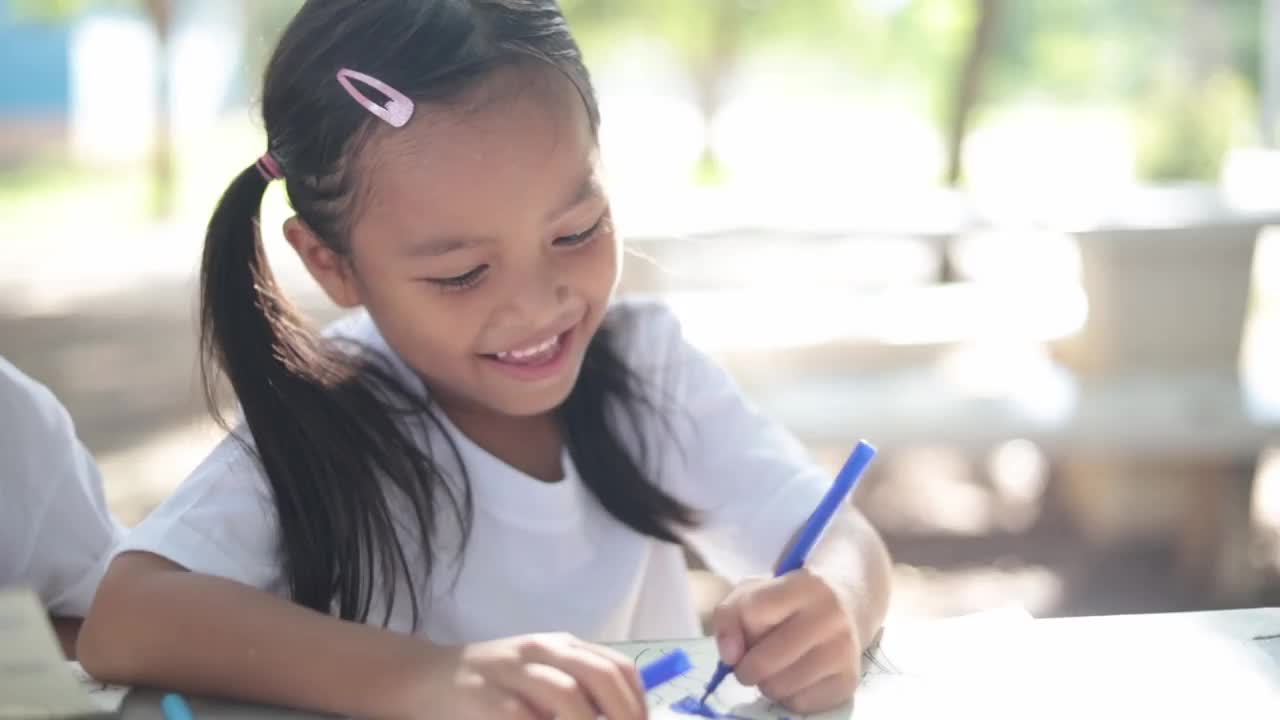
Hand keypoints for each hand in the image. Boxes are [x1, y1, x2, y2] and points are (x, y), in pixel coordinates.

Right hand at [412, 632, 647, 719]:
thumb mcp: (539, 674)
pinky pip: (522, 716)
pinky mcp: (484, 698)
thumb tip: (621, 716)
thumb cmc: (493, 682)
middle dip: (623, 712)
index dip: (637, 700)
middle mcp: (540, 652)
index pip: (615, 666)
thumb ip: (576, 688)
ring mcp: (512, 673)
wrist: (427, 676)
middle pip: (598, 675)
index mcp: (561, 646)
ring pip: (566, 694)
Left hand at [710, 570, 859, 712]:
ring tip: (775, 669)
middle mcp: (830, 617)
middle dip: (747, 669)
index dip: (736, 630)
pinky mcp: (849, 681)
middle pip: (764, 662)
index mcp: (804, 586)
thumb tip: (730, 657)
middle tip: (750, 665)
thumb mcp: (754, 591)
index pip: (752, 613)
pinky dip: (789, 696)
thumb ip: (729, 616)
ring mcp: (844, 651)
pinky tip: (796, 678)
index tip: (740, 637)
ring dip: (767, 684)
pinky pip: (800, 704)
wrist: (846, 602)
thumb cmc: (790, 599)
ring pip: (780, 688)